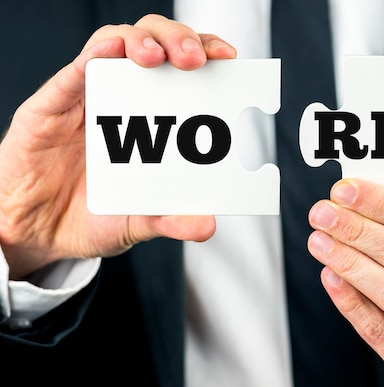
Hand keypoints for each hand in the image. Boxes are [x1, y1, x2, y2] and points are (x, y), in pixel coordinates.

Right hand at [0, 15, 235, 279]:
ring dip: (144, 41)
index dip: (208, 56)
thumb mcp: (137, 223)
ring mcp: (90, 98)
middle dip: (182, 41)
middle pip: (158, 46)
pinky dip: (96, 55)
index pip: (186, 72)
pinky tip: (114, 49)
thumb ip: (169, 220)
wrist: (35, 231)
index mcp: (154, 121)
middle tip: (196, 59)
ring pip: (119, 44)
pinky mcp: (53, 104)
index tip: (230, 60)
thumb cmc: (92, 216)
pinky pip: (75, 70)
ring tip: (160, 56)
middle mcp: (125, 100)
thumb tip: (206, 225)